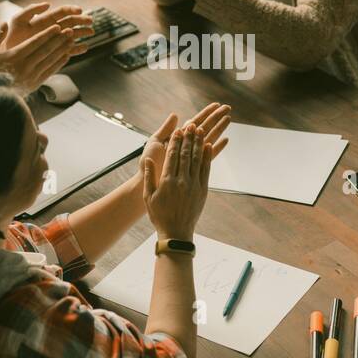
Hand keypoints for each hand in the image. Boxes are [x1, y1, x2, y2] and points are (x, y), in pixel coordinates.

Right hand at [0, 22, 82, 92]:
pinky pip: (50, 72)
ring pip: (50, 60)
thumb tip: (3, 24)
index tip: (57, 26)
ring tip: (71, 40)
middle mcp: (24, 67)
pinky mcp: (35, 84)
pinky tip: (67, 55)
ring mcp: (31, 77)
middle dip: (59, 40)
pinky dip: (59, 63)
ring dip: (62, 50)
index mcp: (14, 58)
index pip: (34, 43)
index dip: (47, 34)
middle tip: (70, 30)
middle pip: (45, 51)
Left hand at [2, 2, 93, 50]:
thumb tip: (47, 4)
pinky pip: (68, 49)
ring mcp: (54, 41)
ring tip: (91, 33)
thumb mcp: (17, 21)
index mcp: (44, 20)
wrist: (7, 57)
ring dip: (82, 32)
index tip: (79, 10)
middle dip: (80, 20)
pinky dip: (77, 48)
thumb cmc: (10, 39)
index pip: (61, 12)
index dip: (71, 9)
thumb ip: (30, 11)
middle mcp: (51, 29)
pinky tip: (85, 48)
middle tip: (90, 21)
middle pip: (70, 22)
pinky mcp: (54, 52)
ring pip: (72, 34)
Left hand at [141, 102, 230, 182]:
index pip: (195, 121)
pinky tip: (226, 140)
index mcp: (178, 137)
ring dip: (219, 128)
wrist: (145, 181)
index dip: (206, 113)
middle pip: (205, 127)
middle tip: (227, 107)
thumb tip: (176, 115)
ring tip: (228, 118)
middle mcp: (186, 145)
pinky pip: (209, 156)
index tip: (216, 104)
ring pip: (209, 138)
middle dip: (216, 117)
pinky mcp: (195, 167)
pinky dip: (217, 147)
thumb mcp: (155, 142)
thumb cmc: (149, 162)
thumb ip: (166, 129)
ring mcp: (191, 155)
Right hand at [143, 124, 214, 241]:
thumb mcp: (148, 196)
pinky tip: (209, 146)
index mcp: (167, 181)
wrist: (176, 232)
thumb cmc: (159, 215)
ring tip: (200, 130)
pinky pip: (206, 170)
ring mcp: (193, 185)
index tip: (178, 130)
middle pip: (186, 154)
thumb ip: (149, 176)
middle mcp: (181, 181)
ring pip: (197, 159)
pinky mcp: (202, 190)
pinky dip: (207, 157)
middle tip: (191, 124)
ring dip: (199, 143)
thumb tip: (149, 159)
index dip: (176, 141)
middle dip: (189, 138)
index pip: (172, 156)